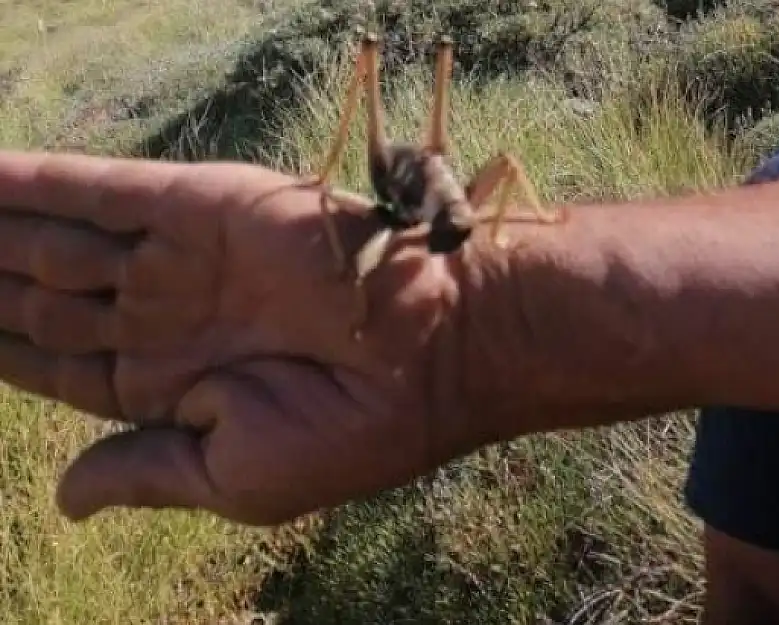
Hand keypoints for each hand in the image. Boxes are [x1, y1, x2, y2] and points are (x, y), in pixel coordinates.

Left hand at [0, 150, 478, 524]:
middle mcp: (168, 316)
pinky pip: (99, 188)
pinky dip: (35, 180)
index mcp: (170, 386)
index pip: (54, 362)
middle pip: (43, 295)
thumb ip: (144, 475)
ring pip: (59, 240)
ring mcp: (181, 259)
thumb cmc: (349, 434)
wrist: (439, 355)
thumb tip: (64, 500)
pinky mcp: (201, 206)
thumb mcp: (236, 479)